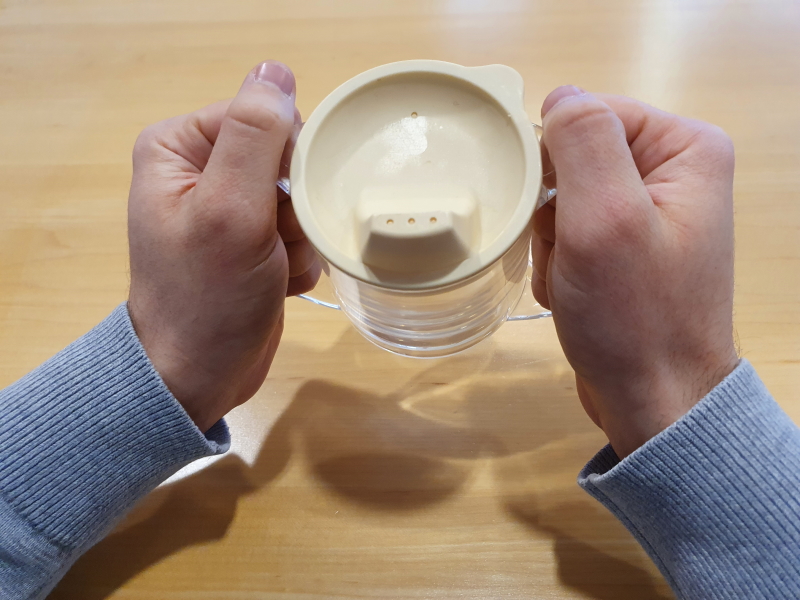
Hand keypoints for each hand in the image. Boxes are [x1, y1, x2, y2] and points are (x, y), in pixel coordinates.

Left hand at [127, 61, 319, 431]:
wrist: (199, 374)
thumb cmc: (206, 297)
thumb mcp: (230, 210)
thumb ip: (254, 136)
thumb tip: (275, 72)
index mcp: (180, 147)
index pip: (260, 116)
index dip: (285, 156)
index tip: (281, 201)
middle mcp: (203, 170)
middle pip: (286, 157)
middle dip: (296, 204)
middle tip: (276, 240)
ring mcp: (230, 208)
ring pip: (301, 196)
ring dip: (302, 236)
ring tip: (274, 267)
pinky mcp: (253, 242)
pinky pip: (301, 230)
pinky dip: (300, 259)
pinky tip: (278, 282)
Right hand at [533, 86, 738, 457]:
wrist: (655, 399)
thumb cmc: (636, 317)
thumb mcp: (606, 219)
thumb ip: (582, 143)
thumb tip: (560, 98)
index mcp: (685, 148)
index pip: (591, 114)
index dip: (555, 160)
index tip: (553, 212)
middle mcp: (672, 173)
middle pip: (573, 158)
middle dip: (552, 210)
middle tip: (567, 255)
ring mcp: (647, 212)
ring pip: (562, 198)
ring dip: (550, 242)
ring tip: (571, 280)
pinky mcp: (626, 247)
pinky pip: (568, 232)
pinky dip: (557, 262)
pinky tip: (572, 292)